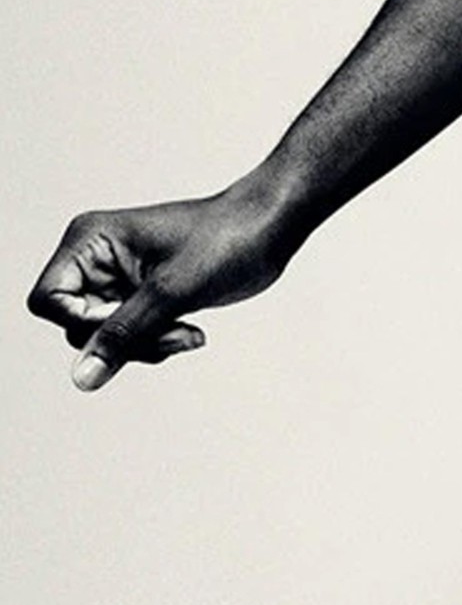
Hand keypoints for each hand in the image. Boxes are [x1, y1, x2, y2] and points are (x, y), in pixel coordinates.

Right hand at [27, 186, 297, 391]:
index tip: (130, 321)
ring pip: (106, 337)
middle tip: (174, 332)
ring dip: (147, 344)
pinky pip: (131, 335)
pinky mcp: (142, 295)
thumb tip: (83, 377)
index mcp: (90, 240)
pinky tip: (191, 332)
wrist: (269, 227)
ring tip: (189, 332)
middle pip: (77, 325)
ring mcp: (119, 278)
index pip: (49, 302)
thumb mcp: (172, 291)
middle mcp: (96, 259)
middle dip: (126, 338)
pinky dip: (158, 341)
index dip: (82, 324)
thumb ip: (124, 334)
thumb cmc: (226, 240)